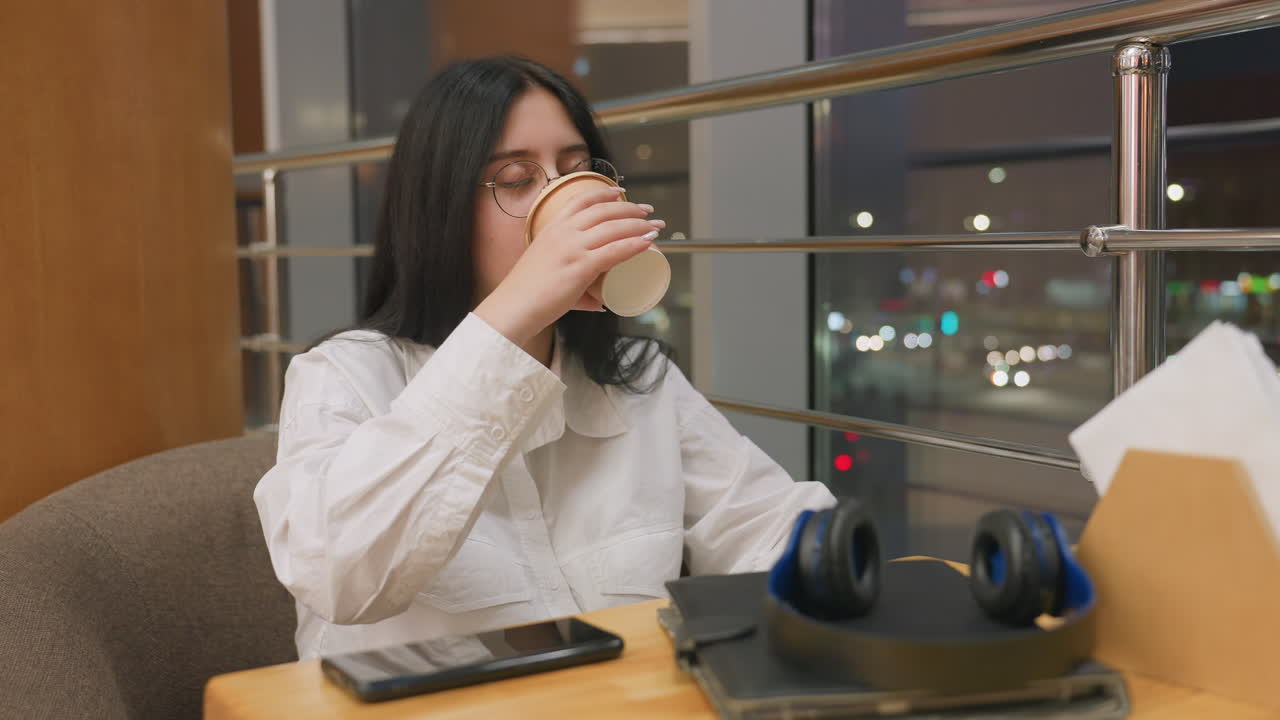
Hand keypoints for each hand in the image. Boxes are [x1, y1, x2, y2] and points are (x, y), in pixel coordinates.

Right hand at [476, 186, 664, 347]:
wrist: (513, 307)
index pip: (580, 199)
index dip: (603, 192)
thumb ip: (574, 284)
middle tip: (648, 211)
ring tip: (655, 226)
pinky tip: (648, 242)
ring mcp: (572, 248)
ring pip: (614, 228)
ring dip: (639, 225)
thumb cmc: (528, 294)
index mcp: (551, 228)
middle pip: (604, 211)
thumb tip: (599, 301)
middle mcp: (562, 232)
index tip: (620, 191)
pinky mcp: (580, 267)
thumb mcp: (548, 273)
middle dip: (630, 208)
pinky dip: (635, 244)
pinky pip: (615, 250)